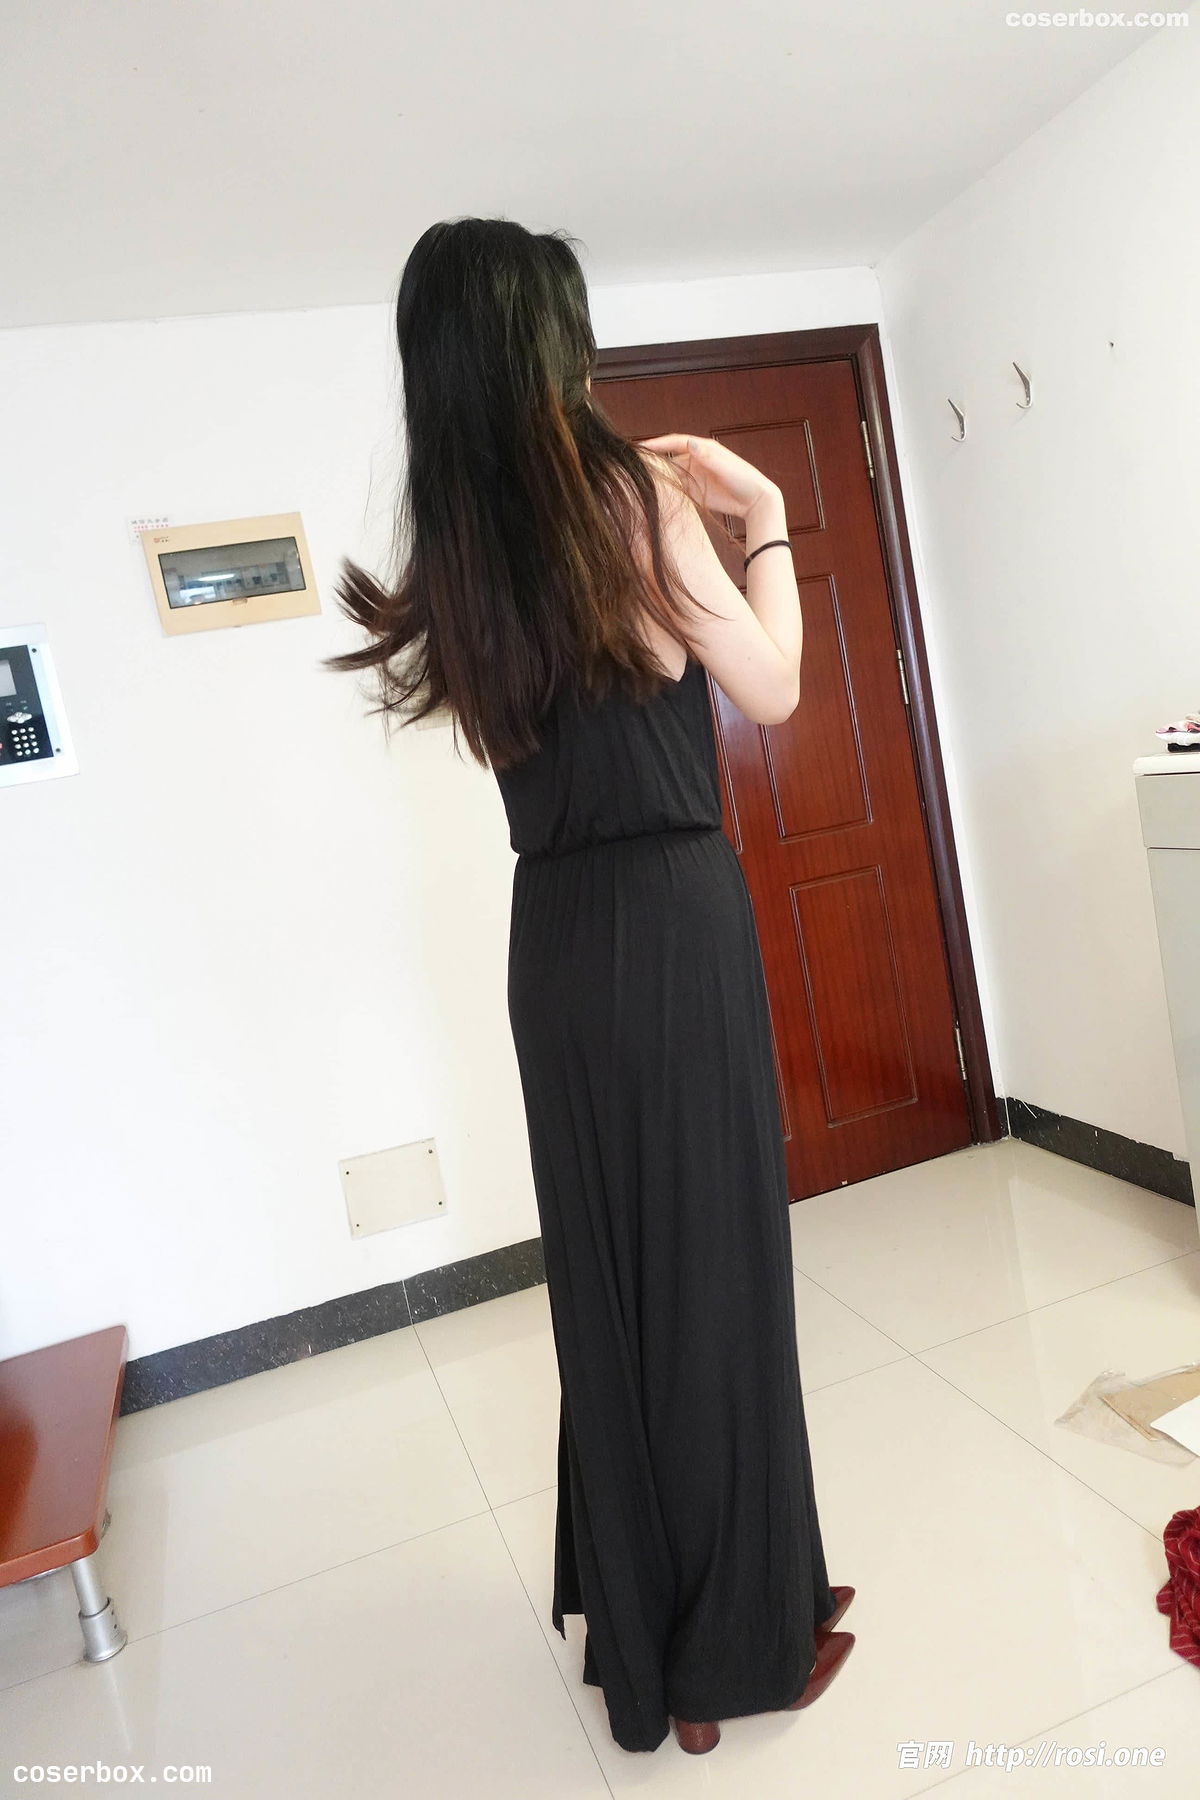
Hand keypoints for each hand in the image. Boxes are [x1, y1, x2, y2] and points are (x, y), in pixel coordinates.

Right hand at [636, 432, 778, 520]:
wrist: (755, 500)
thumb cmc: (744, 479)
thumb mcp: (725, 466)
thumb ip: (706, 456)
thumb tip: (688, 442)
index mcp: (704, 448)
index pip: (675, 442)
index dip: (658, 443)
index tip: (642, 447)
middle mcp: (697, 459)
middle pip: (670, 457)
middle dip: (654, 459)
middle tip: (635, 465)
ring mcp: (696, 475)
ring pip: (672, 473)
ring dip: (659, 476)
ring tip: (640, 479)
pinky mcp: (696, 491)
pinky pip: (677, 488)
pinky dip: (667, 489)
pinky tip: (655, 493)